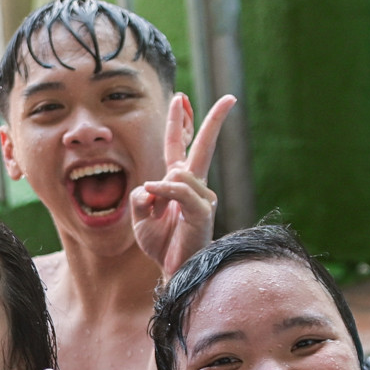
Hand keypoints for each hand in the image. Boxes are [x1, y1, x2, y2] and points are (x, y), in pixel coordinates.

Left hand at [130, 92, 234, 276]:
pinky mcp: (203, 211)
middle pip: (204, 146)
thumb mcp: (139, 215)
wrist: (174, 271)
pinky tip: (154, 192)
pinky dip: (165, 189)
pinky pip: (181, 190)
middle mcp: (195, 186)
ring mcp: (202, 197)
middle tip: (230, 98)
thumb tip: (151, 184)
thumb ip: (140, 195)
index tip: (180, 98)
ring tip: (156, 213)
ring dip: (158, 190)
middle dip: (215, 120)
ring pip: (178, 173)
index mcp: (179, 182)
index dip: (179, 122)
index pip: (179, 145)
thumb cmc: (160, 244)